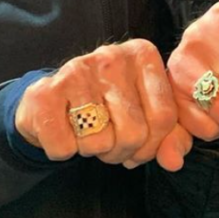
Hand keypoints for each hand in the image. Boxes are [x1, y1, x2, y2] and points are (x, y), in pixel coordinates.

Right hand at [14, 39, 192, 172]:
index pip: (165, 117)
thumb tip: (174, 161)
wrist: (50, 100)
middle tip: (110, 143)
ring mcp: (76, 71)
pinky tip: (64, 132)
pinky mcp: (44, 92)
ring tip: (88, 134)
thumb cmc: (107, 107)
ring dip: (94, 151)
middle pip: (135, 132)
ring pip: (101, 142)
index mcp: (143, 55)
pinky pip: (65, 147)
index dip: (153, 146)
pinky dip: (64, 151)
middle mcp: (111, 56)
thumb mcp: (147, 114)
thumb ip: (172, 137)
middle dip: (123, 152)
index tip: (140, 147)